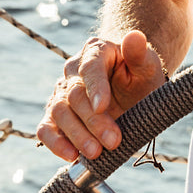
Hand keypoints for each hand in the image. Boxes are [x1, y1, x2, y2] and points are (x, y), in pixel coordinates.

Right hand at [36, 30, 166, 161]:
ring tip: (96, 152)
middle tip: (113, 141)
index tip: (103, 107)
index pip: (90, 68)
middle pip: (75, 95)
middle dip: (93, 121)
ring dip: (76, 135)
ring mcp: (62, 92)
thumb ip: (140, 53)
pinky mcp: (55, 115)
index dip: (95, 88)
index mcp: (95, 51)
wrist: (131, 89)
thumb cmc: (140, 76)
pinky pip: (46, 128)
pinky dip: (55, 143)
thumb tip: (135, 37)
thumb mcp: (147, 65)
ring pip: (59, 112)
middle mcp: (73, 70)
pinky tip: (71, 155)